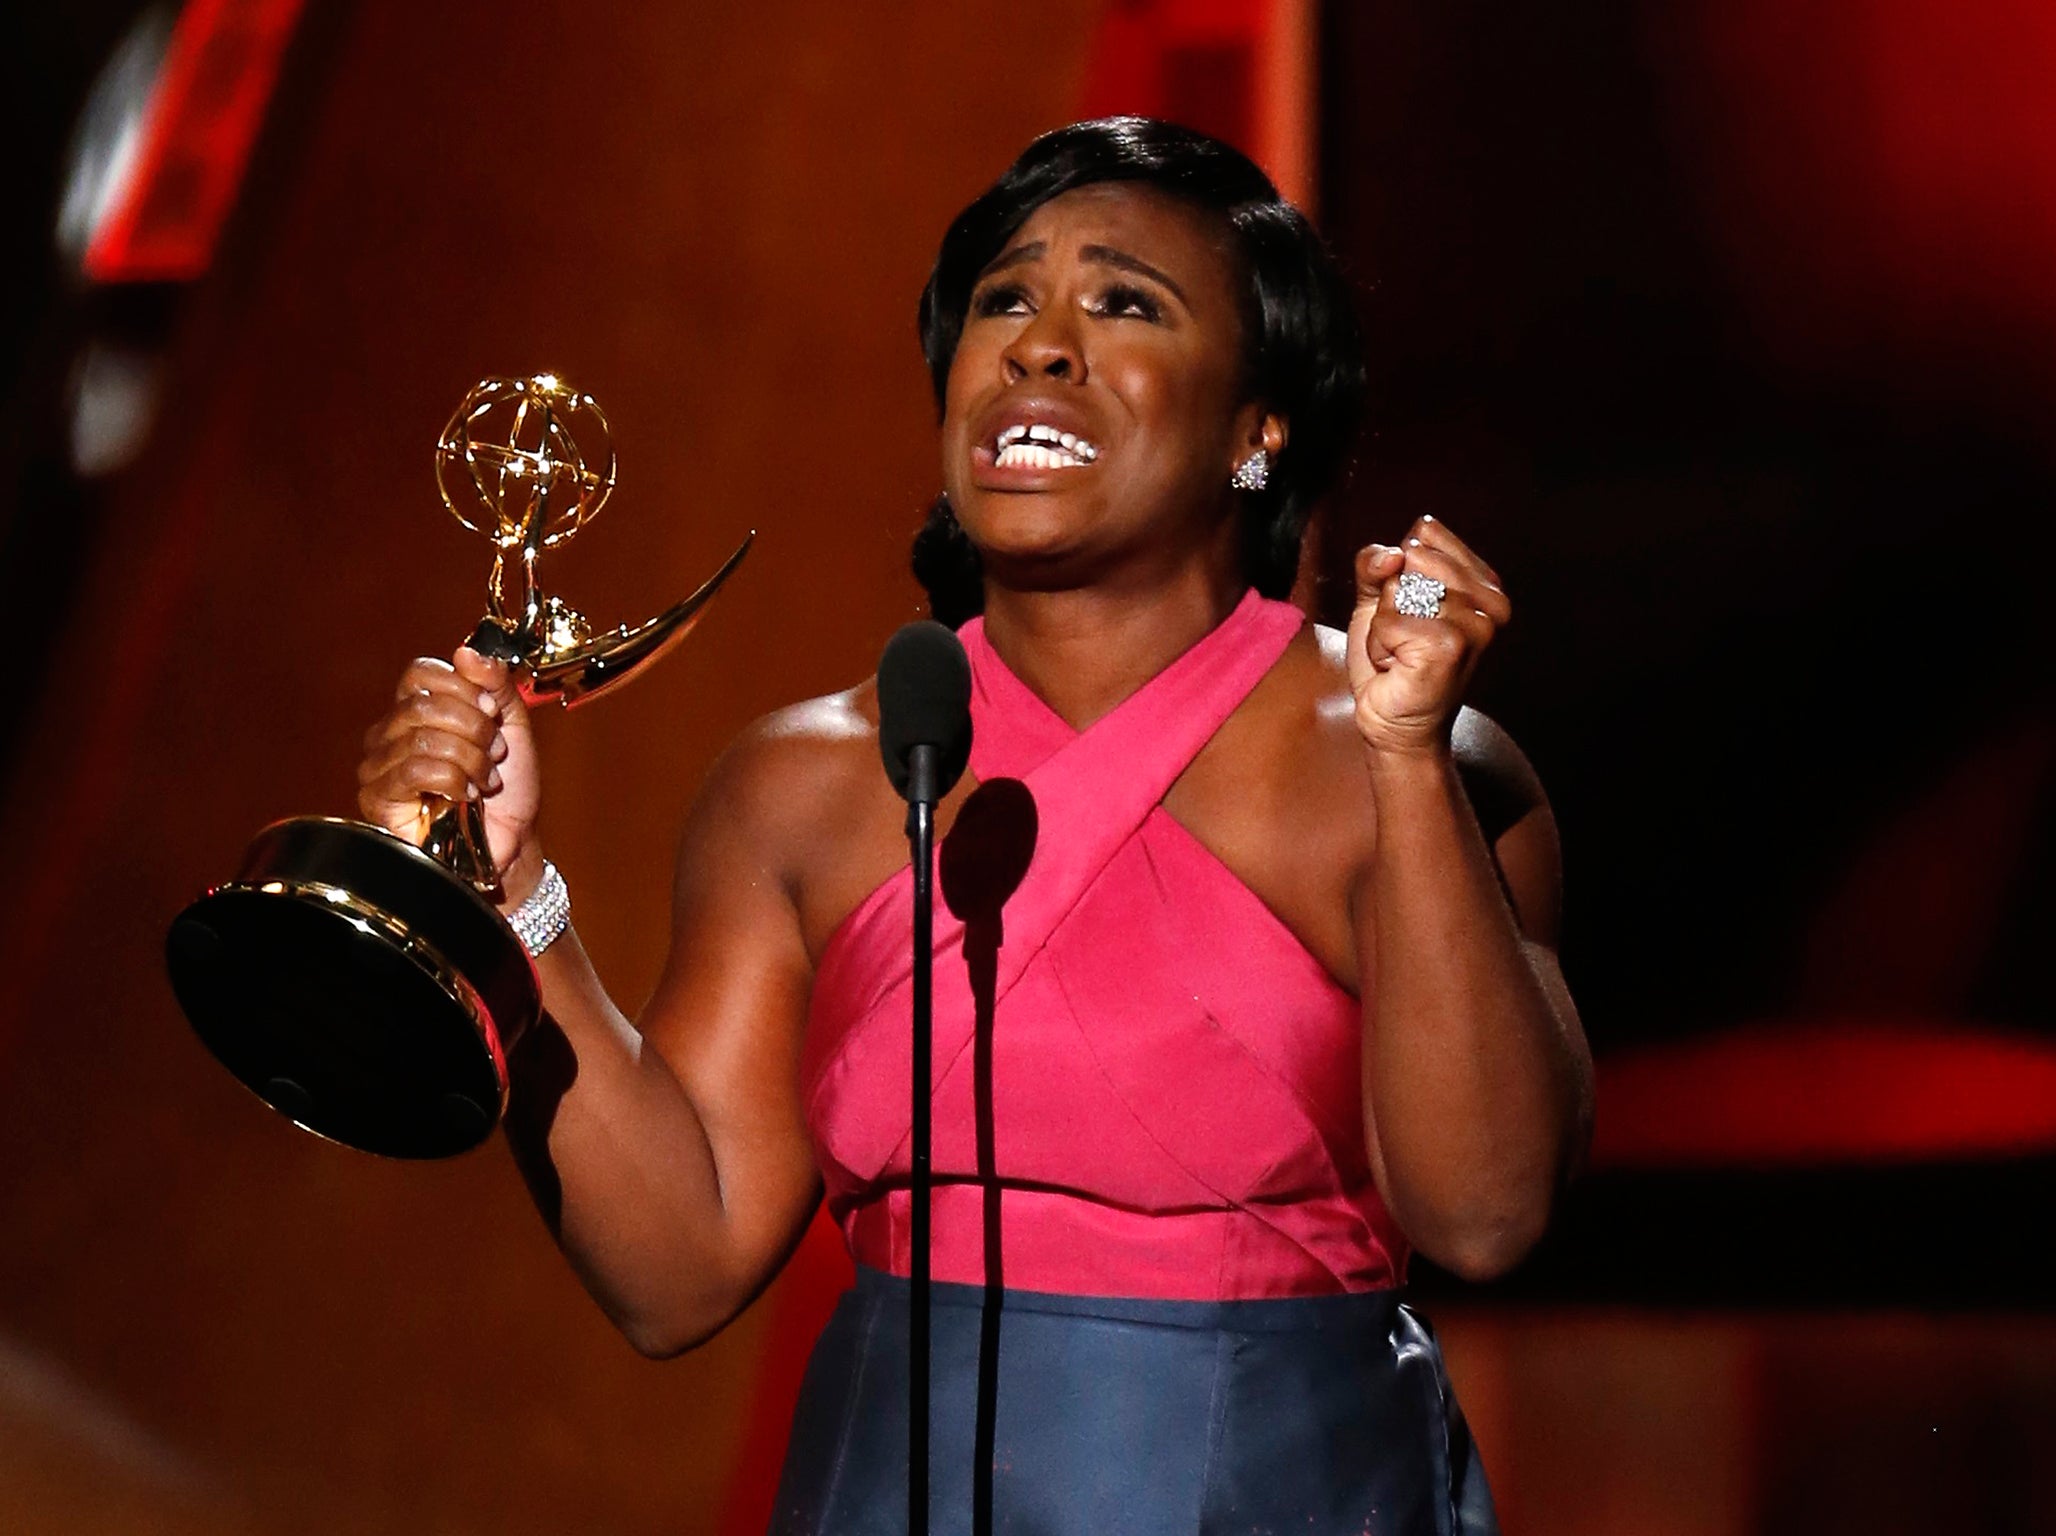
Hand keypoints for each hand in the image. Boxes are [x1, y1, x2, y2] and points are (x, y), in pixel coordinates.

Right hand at [356, 645, 540, 877]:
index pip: (420, 672)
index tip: (493, 712)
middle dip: (473, 728)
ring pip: (421, 738)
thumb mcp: (514, 726)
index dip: (463, 688)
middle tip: (494, 753)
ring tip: (485, 779)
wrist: (512, 842)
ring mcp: (380, 766)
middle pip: (421, 704)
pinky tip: (466, 795)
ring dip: (469, 758)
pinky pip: (413, 770)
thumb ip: (497, 684)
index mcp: (419, 709)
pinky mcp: (379, 799)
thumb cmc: (508, 790)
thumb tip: (466, 651)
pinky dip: (453, 779)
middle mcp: (391, 733)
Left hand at [1346, 516, 1511, 757]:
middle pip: (1409, 560)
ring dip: (1383, 628)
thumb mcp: (1377, 598)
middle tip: (1404, 639)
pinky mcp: (1451, 646)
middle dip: (1390, 602)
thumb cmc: (1392, 660)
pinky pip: (1388, 621)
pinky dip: (1379, 646)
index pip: (1424, 534)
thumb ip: (1376, 562)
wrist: (1393, 720)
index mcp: (1483, 581)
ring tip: (1402, 653)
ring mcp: (1475, 624)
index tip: (1411, 610)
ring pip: (1397, 591)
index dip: (1397, 572)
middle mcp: (1490, 600)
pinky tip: (1397, 667)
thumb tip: (1394, 554)